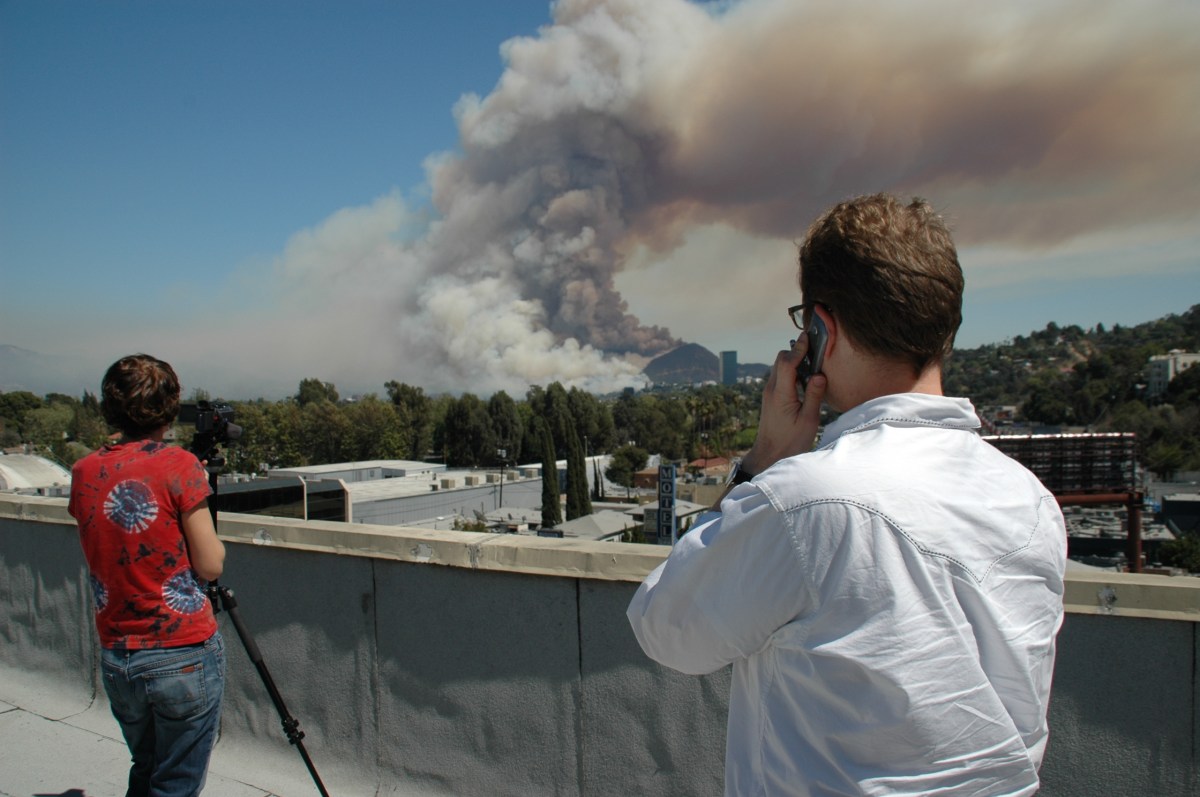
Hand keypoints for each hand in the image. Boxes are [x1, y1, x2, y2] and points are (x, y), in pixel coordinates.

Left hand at [741, 337, 826, 475]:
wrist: (769, 456)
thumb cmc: (790, 443)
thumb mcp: (808, 421)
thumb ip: (814, 396)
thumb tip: (820, 374)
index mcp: (780, 394)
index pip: (787, 363)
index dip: (799, 348)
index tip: (809, 336)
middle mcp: (771, 390)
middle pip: (781, 360)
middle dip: (797, 352)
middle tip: (816, 348)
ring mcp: (769, 393)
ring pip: (780, 367)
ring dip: (795, 361)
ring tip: (814, 361)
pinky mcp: (771, 398)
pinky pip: (780, 377)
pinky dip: (792, 371)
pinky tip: (805, 378)